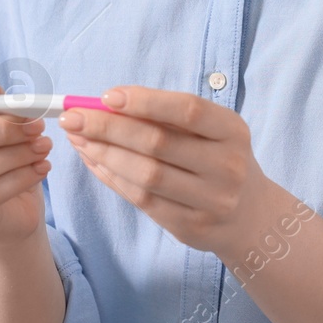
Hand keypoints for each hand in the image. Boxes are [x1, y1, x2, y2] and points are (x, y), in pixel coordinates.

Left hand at [61, 86, 273, 255]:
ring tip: (77, 139)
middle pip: (158, 143)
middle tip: (73, 117)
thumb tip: (107, 104)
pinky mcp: (190, 226)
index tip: (106, 96)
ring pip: (146, 175)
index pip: (187, 110)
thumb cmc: (219, 159)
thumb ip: (168, 117)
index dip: (145, 102)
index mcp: (232, 131)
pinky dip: (112, 178)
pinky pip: (142, 200)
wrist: (249, 216)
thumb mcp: (212, 131)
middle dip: (108, 128)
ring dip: (104, 154)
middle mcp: (226, 166)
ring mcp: (210, 200)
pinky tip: (94, 161)